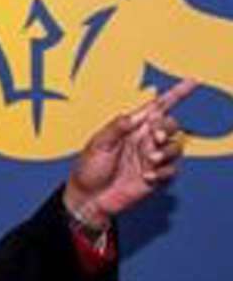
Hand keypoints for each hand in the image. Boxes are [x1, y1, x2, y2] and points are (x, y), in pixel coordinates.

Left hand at [64, 78, 196, 226]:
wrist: (88, 198)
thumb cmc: (88, 169)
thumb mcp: (98, 144)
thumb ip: (117, 127)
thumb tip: (137, 115)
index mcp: (131, 128)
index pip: (157, 107)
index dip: (175, 94)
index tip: (192, 82)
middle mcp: (144, 140)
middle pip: (170, 125)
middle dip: (166, 128)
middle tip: (154, 137)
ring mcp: (151, 158)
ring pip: (175, 147)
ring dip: (166, 151)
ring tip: (149, 161)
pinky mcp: (156, 177)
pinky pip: (172, 170)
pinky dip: (163, 172)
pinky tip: (146, 177)